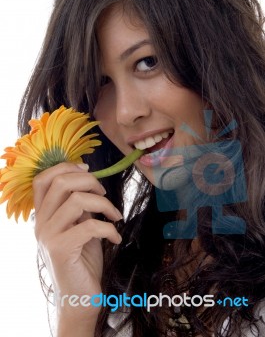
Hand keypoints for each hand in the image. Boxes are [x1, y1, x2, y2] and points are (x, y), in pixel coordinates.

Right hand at [33, 162, 122, 329]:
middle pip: (60, 182)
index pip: (42, 179)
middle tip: (104, 193)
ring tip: (115, 215)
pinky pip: (90, 226)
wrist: (79, 298)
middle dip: (89, 180)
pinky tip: (115, 237)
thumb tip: (89, 182)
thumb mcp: (79, 226)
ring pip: (76, 200)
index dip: (65, 167)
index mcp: (43, 214)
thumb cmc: (82, 260)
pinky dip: (109, 228)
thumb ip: (77, 207)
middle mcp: (40, 223)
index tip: (88, 169)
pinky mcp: (61, 250)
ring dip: (103, 204)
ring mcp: (48, 236)